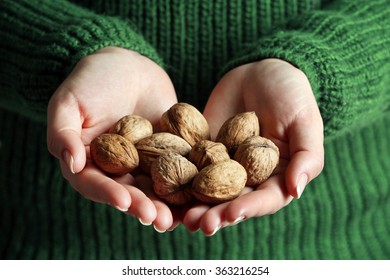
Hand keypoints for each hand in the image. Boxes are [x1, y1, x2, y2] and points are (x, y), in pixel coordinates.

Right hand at [47, 47, 177, 230]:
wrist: (127, 65)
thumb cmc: (91, 80)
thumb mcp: (69, 101)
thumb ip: (62, 132)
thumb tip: (72, 163)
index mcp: (89, 162)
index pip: (96, 184)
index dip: (109, 194)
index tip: (124, 201)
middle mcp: (117, 168)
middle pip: (129, 192)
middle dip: (144, 207)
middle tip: (159, 220)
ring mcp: (144, 162)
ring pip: (155, 188)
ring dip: (167, 205)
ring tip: (181, 218)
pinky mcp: (168, 152)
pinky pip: (178, 169)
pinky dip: (187, 184)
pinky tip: (199, 196)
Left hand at [182, 59, 323, 234]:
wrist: (259, 70)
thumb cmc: (290, 93)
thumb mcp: (305, 121)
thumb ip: (307, 155)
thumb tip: (297, 190)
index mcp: (278, 176)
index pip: (263, 199)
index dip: (247, 208)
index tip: (230, 214)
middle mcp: (250, 177)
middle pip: (233, 201)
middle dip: (215, 214)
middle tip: (197, 224)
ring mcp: (225, 165)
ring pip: (209, 190)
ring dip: (195, 205)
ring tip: (178, 218)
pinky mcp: (205, 151)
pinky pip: (191, 167)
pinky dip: (180, 179)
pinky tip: (165, 189)